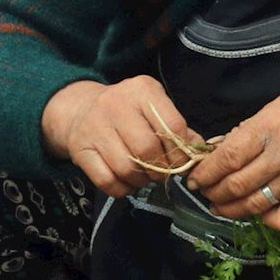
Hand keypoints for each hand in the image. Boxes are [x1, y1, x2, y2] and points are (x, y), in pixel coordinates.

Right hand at [42, 77, 201, 197]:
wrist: (80, 110)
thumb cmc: (127, 112)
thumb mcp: (154, 108)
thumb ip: (178, 129)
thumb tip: (199, 152)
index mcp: (142, 90)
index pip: (172, 126)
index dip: (181, 153)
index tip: (182, 164)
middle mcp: (116, 104)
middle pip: (147, 149)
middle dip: (161, 170)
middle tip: (162, 174)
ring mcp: (95, 127)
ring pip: (127, 168)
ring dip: (141, 181)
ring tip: (145, 178)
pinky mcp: (80, 149)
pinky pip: (107, 181)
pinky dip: (122, 189)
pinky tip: (127, 183)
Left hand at [187, 85, 279, 232]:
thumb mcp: (275, 106)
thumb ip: (249, 130)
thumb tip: (221, 150)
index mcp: (268, 130)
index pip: (227, 158)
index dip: (205, 172)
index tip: (194, 177)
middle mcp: (279, 157)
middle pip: (235, 184)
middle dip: (212, 192)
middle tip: (204, 191)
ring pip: (254, 204)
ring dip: (230, 210)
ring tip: (219, 207)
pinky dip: (267, 221)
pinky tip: (259, 214)